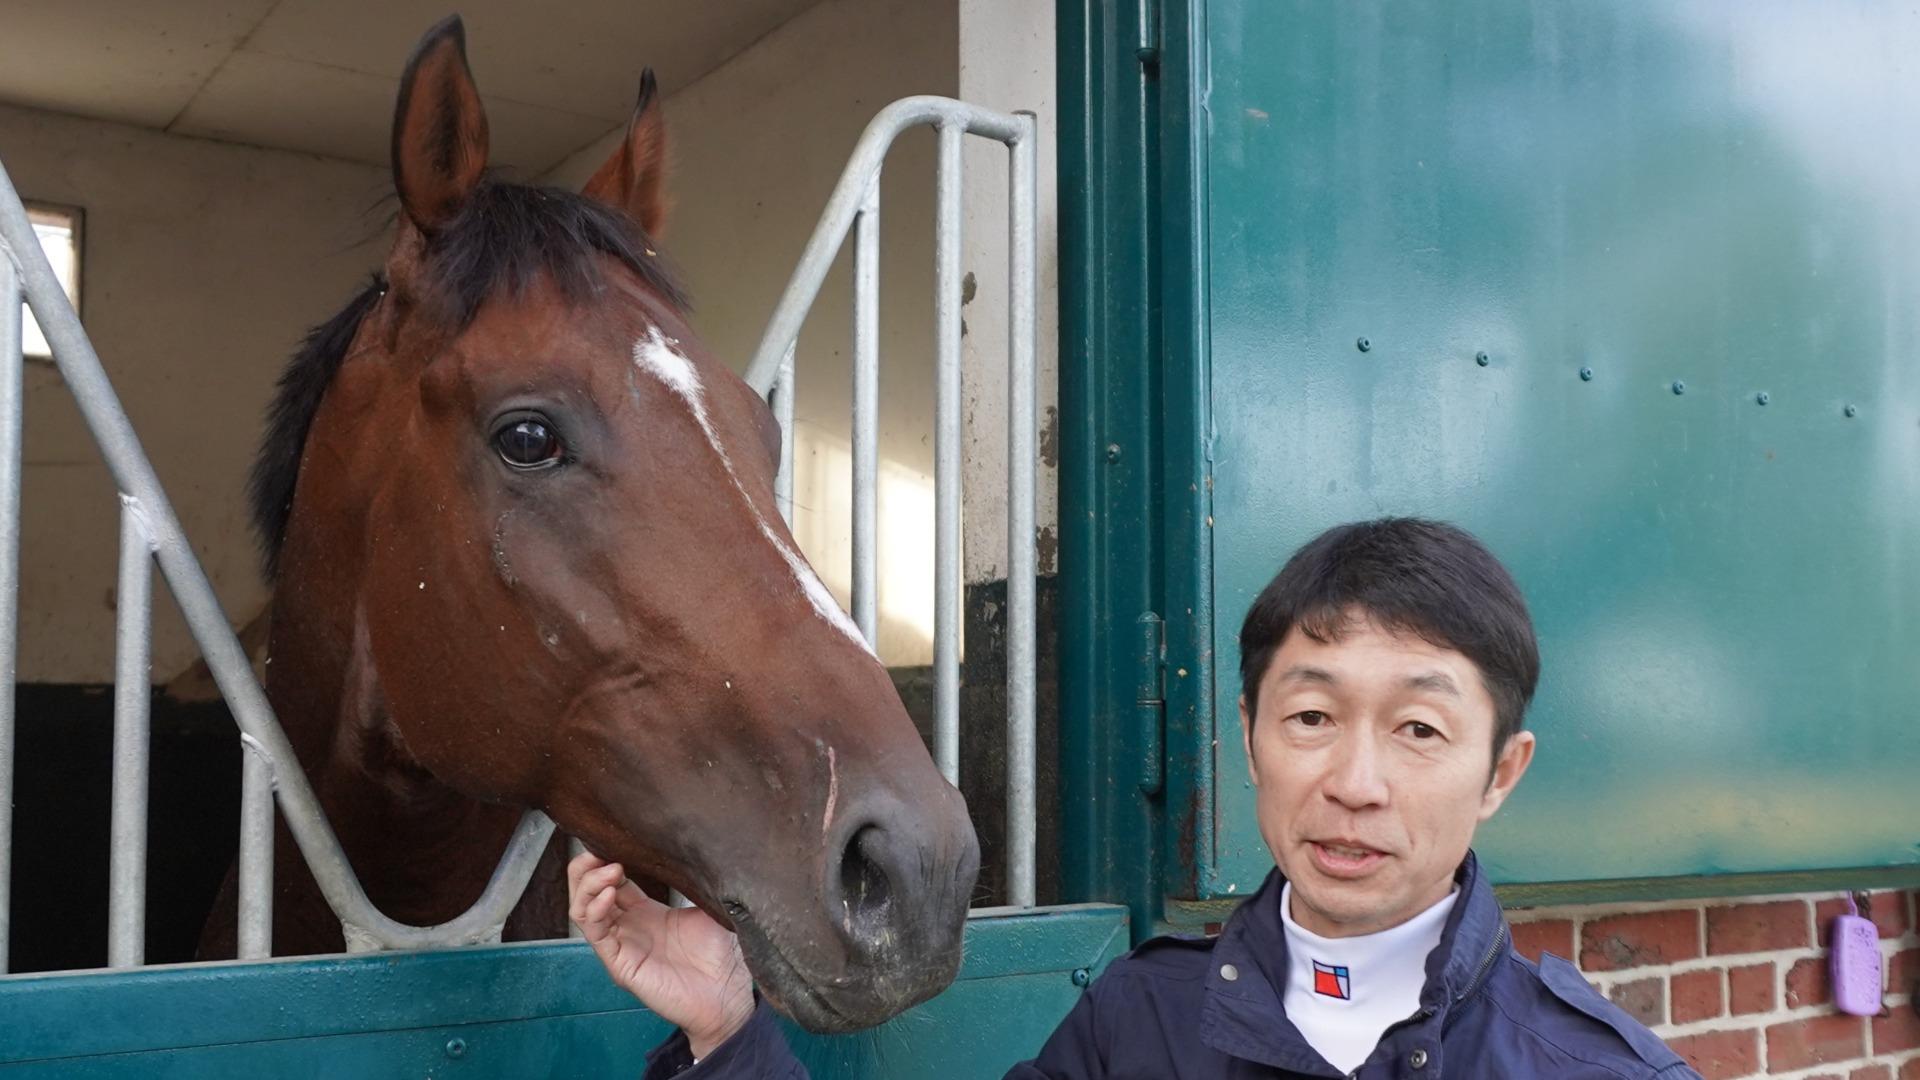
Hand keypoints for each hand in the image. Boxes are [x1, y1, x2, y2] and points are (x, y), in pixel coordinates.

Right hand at [568, 851, 754, 1057]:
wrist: (728, 994)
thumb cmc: (720, 954)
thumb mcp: (706, 906)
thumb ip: (691, 881)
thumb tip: (691, 846)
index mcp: (646, 912)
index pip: (612, 881)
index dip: (607, 858)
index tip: (613, 840)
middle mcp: (628, 927)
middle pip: (589, 893)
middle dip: (587, 868)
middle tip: (598, 850)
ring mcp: (620, 945)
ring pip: (583, 911)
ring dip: (589, 885)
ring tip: (608, 869)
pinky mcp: (619, 964)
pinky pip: (595, 934)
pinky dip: (595, 910)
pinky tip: (609, 893)